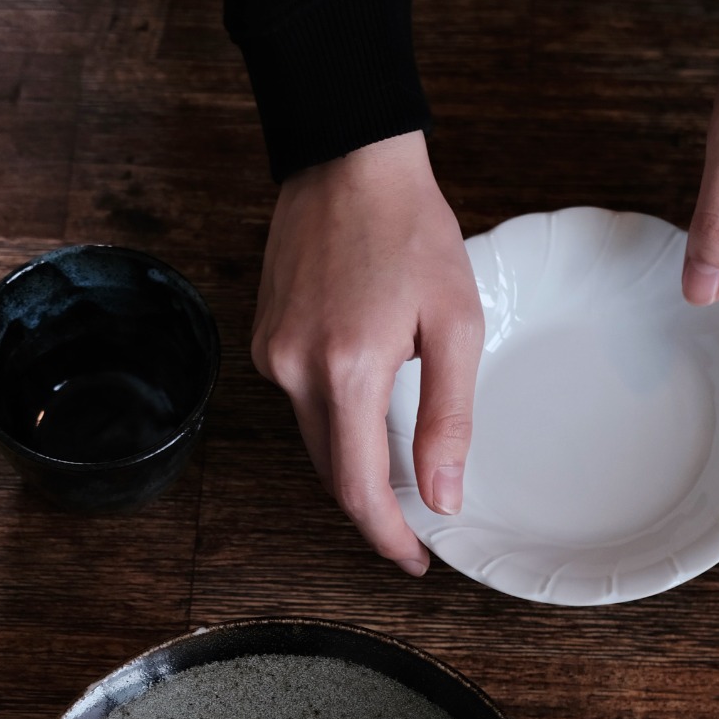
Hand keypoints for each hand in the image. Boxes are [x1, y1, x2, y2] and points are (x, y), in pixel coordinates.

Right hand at [251, 131, 482, 574]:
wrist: (349, 159)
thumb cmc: (411, 230)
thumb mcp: (455, 324)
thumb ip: (448, 418)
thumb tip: (444, 497)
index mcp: (347, 371)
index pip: (357, 487)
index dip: (385, 535)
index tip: (413, 559)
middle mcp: (294, 371)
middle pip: (330, 471)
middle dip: (372, 505)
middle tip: (416, 524)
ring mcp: (271, 354)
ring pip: (313, 437)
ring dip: (353, 458)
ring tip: (399, 461)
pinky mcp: (263, 337)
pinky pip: (300, 398)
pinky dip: (334, 413)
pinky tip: (367, 391)